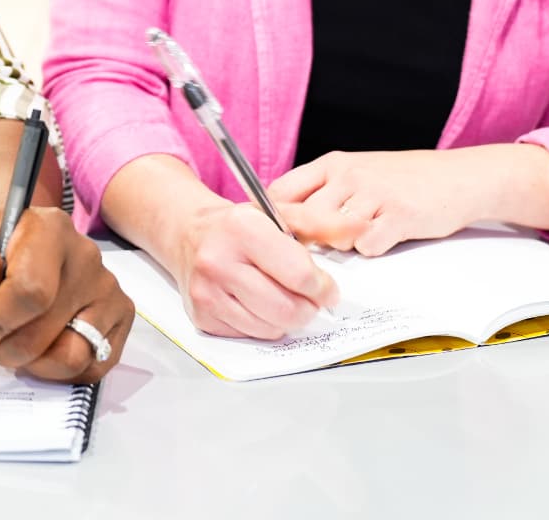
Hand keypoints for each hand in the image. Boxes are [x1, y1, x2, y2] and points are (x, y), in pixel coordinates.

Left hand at [0, 206, 132, 382]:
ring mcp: (106, 287)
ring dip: (34, 363)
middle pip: (47, 329)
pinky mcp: (118, 316)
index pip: (31, 289)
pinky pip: (94, 365)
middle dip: (7, 348)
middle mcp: (86, 254)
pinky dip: (60, 372)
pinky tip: (40, 351)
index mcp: (48, 227)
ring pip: (74, 354)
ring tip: (15, 345)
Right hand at [165, 201, 338, 340]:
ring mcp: (207, 291)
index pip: (299, 274)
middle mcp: (219, 260)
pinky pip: (250, 335)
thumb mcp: (281, 213)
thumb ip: (323, 223)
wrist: (189, 234)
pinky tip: (257, 303)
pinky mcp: (202, 316)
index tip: (327, 288)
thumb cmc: (239, 226)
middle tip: (308, 297)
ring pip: (270, 328)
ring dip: (286, 318)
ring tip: (280, 296)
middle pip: (287, 309)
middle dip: (307, 307)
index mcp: (242, 228)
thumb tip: (360, 229)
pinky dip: (262, 324)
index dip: (322, 287)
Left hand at [268, 149, 488, 255]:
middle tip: (328, 244)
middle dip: (310, 240)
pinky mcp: (399, 215)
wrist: (461, 177)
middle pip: (303, 219)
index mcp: (333, 163)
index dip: (274, 219)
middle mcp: (349, 175)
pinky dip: (373, 250)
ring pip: (332, 236)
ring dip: (343, 246)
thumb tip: (285, 225)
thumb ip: (323, 194)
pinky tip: (387, 236)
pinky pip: (367, 247)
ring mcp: (374, 194)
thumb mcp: (357, 173)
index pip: (281, 191)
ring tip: (365, 232)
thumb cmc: (405, 180)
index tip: (276, 237)